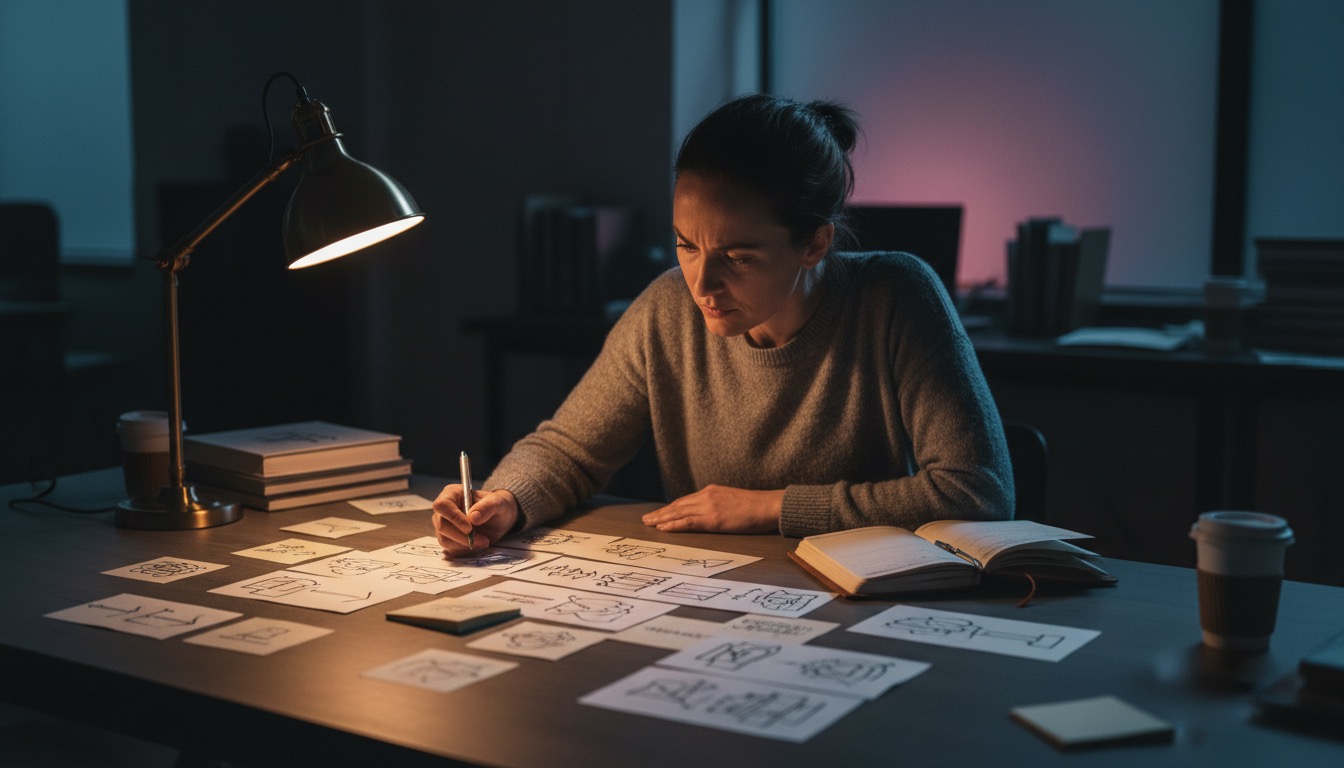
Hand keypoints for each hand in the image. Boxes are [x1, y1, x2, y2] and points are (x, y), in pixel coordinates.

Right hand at [432, 484, 518, 555]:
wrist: (499, 518)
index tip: (469, 528)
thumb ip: (488, 506)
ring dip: (465, 544)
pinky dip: (465, 549)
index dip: (454, 517)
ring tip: (484, 541)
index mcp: (452, 494)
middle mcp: (444, 510)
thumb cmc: (496, 505)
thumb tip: (473, 517)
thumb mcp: (498, 502)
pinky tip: (478, 544)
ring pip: (445, 540)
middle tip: (482, 539)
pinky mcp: (448, 539)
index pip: (442, 505)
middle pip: (442, 525)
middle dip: (462, 536)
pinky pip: (450, 549)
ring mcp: (443, 525)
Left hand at [641, 484, 782, 533]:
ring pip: (678, 513)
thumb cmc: (756, 507)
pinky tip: (662, 528)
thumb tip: (712, 514)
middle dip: (661, 513)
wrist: (768, 506)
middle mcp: (707, 496)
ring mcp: (709, 506)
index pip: (686, 501)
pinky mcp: (713, 518)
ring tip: (649, 524)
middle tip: (646, 519)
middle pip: (678, 505)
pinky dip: (673, 525)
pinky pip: (688, 522)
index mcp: (712, 491)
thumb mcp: (733, 500)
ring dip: (661, 519)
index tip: (660, 513)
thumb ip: (719, 504)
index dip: (671, 508)